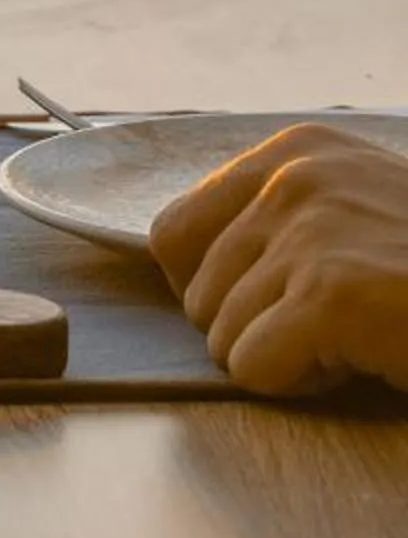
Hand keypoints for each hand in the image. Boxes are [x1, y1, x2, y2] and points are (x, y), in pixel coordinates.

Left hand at [150, 121, 407, 395]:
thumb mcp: (352, 210)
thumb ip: (275, 219)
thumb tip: (179, 267)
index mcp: (292, 152)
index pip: (173, 232)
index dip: (212, 287)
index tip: (271, 304)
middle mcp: (291, 178)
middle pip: (195, 295)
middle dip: (257, 328)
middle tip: (338, 325)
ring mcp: (308, 231)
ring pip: (222, 339)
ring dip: (287, 359)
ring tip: (359, 336)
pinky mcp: (329, 294)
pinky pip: (253, 368)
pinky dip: (302, 386)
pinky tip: (364, 358)